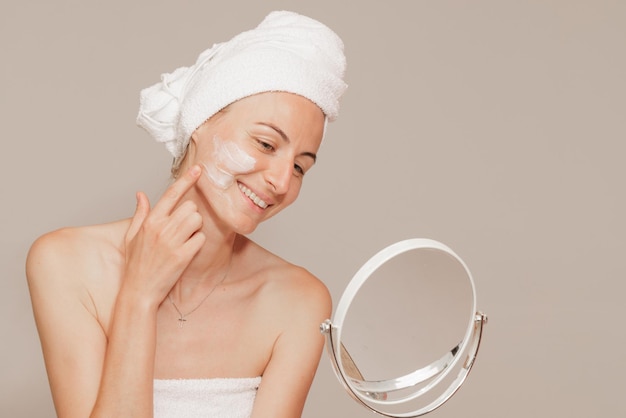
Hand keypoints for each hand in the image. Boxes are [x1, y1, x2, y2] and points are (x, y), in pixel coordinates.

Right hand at [122, 165, 204, 303]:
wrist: (139, 291)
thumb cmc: (136, 264)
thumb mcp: (132, 236)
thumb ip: (140, 214)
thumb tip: (141, 194)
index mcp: (150, 221)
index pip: (172, 194)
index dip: (187, 180)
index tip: (199, 169)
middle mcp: (161, 228)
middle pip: (191, 207)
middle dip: (191, 216)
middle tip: (182, 230)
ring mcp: (172, 242)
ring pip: (197, 221)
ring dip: (195, 229)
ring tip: (184, 241)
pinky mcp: (182, 256)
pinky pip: (200, 240)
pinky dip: (197, 244)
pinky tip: (187, 252)